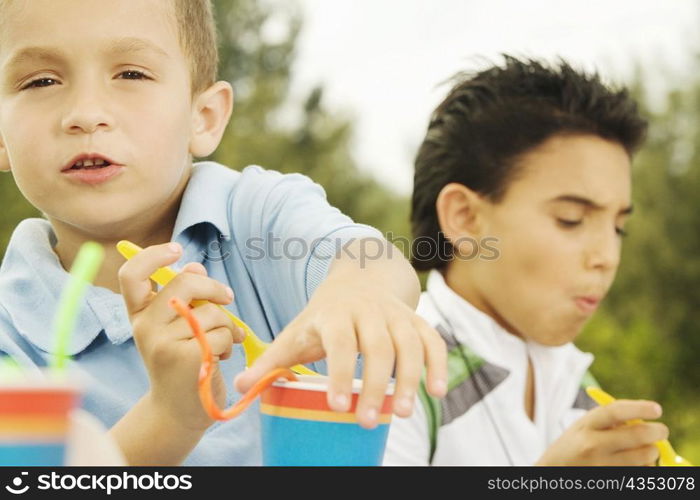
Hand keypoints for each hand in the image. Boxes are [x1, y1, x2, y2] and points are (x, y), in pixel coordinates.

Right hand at [118, 242, 244, 430]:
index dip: (153, 255)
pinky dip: (230, 342)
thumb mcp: (176, 328)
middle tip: (227, 298)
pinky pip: (221, 333)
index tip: (177, 250)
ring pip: (211, 312)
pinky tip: (222, 356)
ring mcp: (163, 343)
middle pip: (184, 282)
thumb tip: (196, 265)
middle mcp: (144, 327)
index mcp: (138, 315)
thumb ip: (184, 297)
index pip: (131, 275)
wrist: (178, 411)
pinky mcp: (186, 358)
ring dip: (226, 324)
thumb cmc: (181, 364)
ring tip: (222, 342)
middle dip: (213, 287)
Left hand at [234, 276, 447, 428]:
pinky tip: (437, 393)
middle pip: (378, 347)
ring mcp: (395, 315)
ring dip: (410, 379)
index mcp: (334, 314)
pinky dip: (438, 364)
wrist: (358, 278)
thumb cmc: (322, 316)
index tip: (337, 405)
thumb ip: (273, 360)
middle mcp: (368, 312)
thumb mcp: (296, 331)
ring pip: (409, 344)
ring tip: (403, 414)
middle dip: (375, 385)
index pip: (340, 342)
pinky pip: (432, 340)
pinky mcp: (415, 320)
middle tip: (369, 421)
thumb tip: (240, 386)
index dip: (339, 372)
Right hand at [537, 400, 668, 465]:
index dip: (640, 408)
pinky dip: (643, 467)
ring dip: (649, 452)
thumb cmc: (573, 446)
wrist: (553, 472)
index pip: (616, 411)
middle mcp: (593, 446)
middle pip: (638, 435)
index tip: (656, 409)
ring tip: (640, 450)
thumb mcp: (583, 426)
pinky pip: (640, 472)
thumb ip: (609, 419)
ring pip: (644, 456)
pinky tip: (630, 464)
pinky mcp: (611, 481)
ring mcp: (603, 466)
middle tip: (661, 431)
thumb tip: (645, 418)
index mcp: (585, 426)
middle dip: (657, 432)